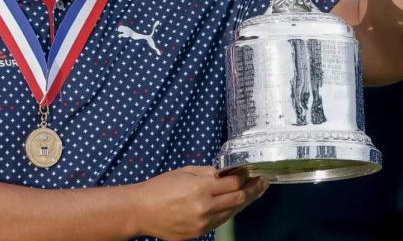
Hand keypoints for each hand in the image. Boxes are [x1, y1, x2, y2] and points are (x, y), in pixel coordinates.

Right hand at [129, 166, 267, 240]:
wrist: (140, 211)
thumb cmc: (160, 187)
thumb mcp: (185, 172)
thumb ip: (208, 173)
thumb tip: (228, 172)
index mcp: (201, 188)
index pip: (235, 182)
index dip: (246, 176)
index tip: (252, 170)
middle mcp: (205, 207)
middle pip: (239, 198)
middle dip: (254, 189)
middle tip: (262, 181)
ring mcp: (203, 223)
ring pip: (233, 211)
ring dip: (245, 200)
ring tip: (254, 191)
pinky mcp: (199, 233)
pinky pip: (221, 220)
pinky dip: (230, 210)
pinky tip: (234, 203)